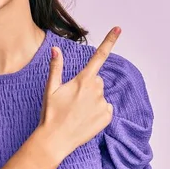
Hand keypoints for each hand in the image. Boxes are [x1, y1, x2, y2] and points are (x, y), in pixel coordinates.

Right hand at [37, 26, 120, 161]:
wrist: (55, 140)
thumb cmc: (51, 113)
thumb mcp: (51, 88)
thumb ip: (56, 67)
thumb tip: (56, 49)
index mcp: (83, 80)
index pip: (99, 56)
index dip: (109, 41)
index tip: (118, 28)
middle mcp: (96, 90)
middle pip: (96, 80)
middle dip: (87, 86)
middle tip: (72, 99)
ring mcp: (103, 104)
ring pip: (100, 95)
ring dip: (92, 100)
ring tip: (77, 112)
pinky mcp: (107, 117)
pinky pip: (105, 108)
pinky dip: (98, 112)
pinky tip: (85, 119)